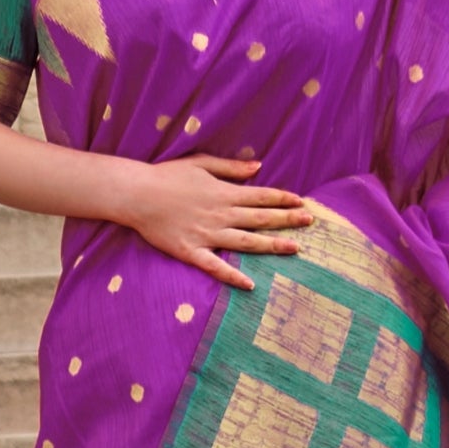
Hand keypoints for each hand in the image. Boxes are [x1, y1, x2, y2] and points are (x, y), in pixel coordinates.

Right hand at [122, 151, 313, 288]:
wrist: (137, 194)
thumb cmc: (167, 176)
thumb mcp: (201, 163)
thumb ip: (231, 167)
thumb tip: (258, 166)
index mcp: (224, 193)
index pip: (261, 196)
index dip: (283, 199)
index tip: (302, 203)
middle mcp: (221, 215)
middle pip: (260, 219)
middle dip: (288, 220)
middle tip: (310, 223)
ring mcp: (207, 235)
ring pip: (246, 242)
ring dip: (272, 245)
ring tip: (295, 249)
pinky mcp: (192, 252)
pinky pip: (216, 266)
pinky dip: (233, 276)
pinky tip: (250, 284)